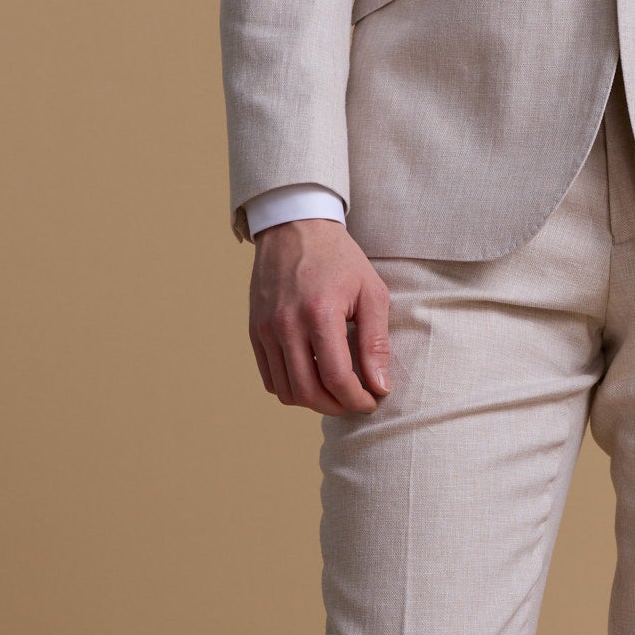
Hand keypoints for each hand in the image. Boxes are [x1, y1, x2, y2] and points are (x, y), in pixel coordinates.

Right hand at [248, 219, 390, 414]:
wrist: (295, 227)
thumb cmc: (339, 258)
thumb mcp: (371, 292)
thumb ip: (376, 342)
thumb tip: (380, 385)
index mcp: (319, 313)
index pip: (336, 378)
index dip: (357, 399)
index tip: (372, 401)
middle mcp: (286, 325)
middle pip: (308, 392)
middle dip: (336, 406)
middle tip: (355, 402)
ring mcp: (265, 329)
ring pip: (286, 391)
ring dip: (313, 401)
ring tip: (335, 392)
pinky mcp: (254, 330)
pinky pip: (269, 378)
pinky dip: (291, 388)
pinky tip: (312, 378)